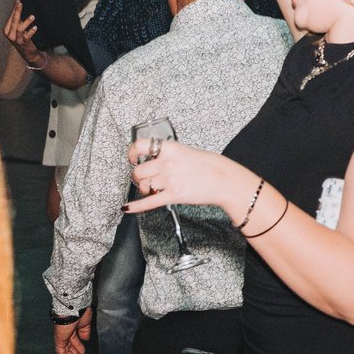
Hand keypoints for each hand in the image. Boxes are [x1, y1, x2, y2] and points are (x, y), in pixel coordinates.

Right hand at [4, 3, 46, 68]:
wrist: (26, 52)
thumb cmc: (22, 37)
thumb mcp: (18, 27)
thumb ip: (17, 18)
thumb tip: (18, 3)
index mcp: (7, 29)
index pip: (11, 17)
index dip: (15, 9)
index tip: (18, 1)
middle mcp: (10, 34)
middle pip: (14, 21)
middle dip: (17, 11)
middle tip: (20, 3)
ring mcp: (16, 39)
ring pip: (20, 29)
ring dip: (26, 22)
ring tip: (32, 16)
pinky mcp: (23, 43)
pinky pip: (27, 37)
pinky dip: (31, 32)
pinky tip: (35, 27)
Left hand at [54, 308, 92, 353]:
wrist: (74, 308)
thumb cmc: (80, 312)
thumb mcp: (86, 323)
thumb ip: (85, 332)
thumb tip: (86, 339)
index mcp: (72, 328)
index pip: (74, 341)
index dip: (79, 349)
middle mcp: (66, 333)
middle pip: (70, 347)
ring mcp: (61, 336)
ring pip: (65, 351)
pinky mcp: (59, 339)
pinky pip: (61, 352)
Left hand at [126, 138, 257, 216]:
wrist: (226, 181)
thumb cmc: (212, 166)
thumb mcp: (189, 152)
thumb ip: (172, 156)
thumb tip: (158, 161)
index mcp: (171, 148)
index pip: (142, 146)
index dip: (132, 153)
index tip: (131, 157)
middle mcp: (167, 162)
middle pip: (139, 171)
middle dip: (138, 177)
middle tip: (144, 179)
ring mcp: (170, 179)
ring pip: (144, 186)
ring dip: (145, 189)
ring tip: (151, 190)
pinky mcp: (173, 195)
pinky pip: (149, 202)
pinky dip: (136, 206)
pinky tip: (127, 208)